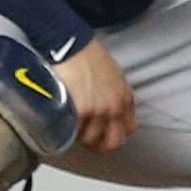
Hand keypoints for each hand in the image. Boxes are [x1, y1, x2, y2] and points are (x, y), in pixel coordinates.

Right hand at [53, 38, 136, 152]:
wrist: (72, 45)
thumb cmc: (89, 57)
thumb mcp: (114, 77)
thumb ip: (115, 96)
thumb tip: (110, 112)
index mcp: (125, 98)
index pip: (129, 130)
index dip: (116, 135)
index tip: (105, 134)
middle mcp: (115, 107)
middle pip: (113, 142)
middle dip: (99, 144)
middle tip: (85, 140)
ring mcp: (98, 111)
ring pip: (90, 140)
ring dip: (79, 136)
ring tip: (70, 127)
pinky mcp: (80, 111)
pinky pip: (75, 133)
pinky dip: (67, 132)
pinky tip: (62, 124)